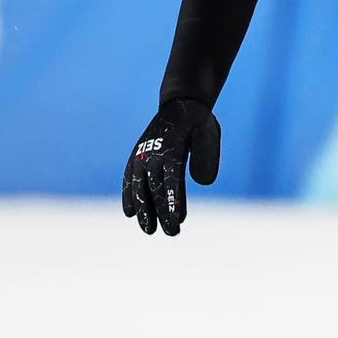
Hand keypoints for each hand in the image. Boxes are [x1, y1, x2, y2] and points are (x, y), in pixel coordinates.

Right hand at [121, 98, 220, 235]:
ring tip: (149, 230)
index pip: (172, 179)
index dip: (174, 201)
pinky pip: (129, 178)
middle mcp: (153, 152)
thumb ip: (205, 156)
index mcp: (172, 148)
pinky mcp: (136, 156)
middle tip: (172, 233)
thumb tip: (203, 183)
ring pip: (139, 186)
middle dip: (162, 212)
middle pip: (155, 188)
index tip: (177, 220)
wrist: (178, 104)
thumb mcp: (208, 132)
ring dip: (143, 209)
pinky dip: (128, 195)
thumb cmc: (197, 122)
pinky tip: (130, 213)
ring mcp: (142, 154)